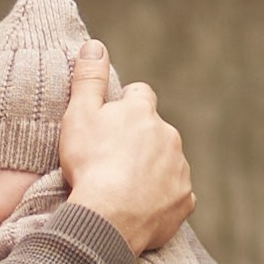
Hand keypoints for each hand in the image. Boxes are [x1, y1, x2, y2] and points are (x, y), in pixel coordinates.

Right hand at [55, 45, 193, 256]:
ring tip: (124, 188)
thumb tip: (94, 44)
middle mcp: (169, 135)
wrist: (109, 218)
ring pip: (168, 162)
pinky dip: (161, 200)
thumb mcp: (79, 116)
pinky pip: (175, 195)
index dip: (125, 106)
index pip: (140, 95)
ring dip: (151, 170)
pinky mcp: (184, 200)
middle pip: (156, 131)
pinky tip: (140, 209)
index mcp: (143, 113)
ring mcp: (180, 169)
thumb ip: (88, 79)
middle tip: (112, 161)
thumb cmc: (90, 164)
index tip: (110, 124)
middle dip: (140, 141)